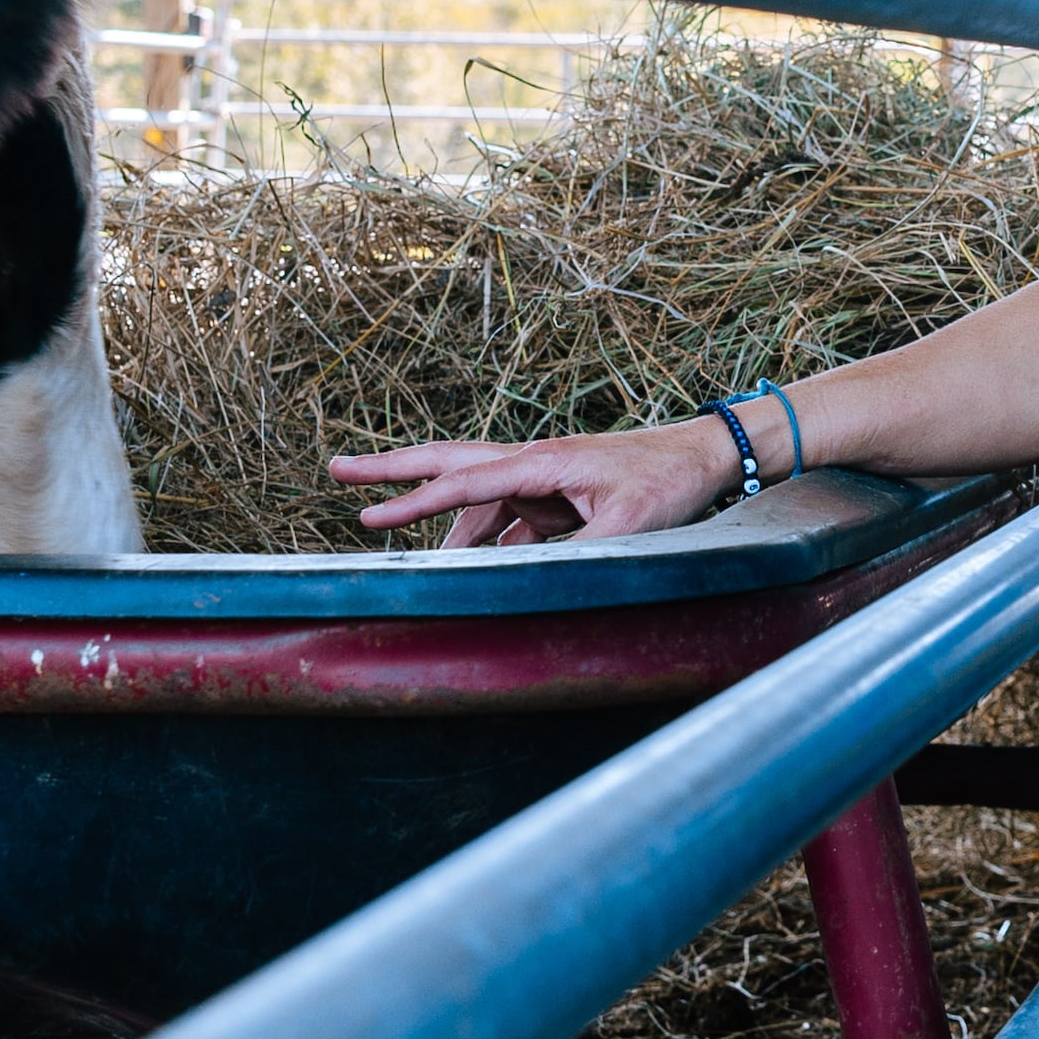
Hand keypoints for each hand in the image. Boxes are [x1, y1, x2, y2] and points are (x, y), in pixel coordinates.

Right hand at [329, 415, 736, 546]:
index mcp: (543, 462)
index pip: (467, 484)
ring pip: (473, 495)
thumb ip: (581, 555)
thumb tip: (534, 583)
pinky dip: (478, 536)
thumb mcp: (630, 526)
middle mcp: (533, 462)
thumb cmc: (668, 482)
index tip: (369, 517)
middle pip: (449, 464)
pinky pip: (504, 516)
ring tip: (383, 527)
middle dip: (392, 469)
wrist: (703, 455)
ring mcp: (541, 477)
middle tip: (335, 470)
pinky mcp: (555, 494)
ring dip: (434, 514)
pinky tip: (466, 561)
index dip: (416, 502)